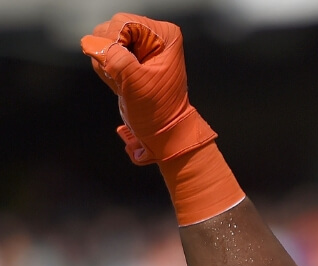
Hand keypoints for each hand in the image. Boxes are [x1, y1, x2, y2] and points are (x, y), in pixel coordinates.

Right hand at [81, 13, 214, 163]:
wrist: (163, 129)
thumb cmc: (159, 109)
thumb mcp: (136, 83)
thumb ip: (115, 59)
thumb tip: (92, 44)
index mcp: (164, 35)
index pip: (123, 22)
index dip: (113, 42)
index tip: (120, 66)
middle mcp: (154, 35)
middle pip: (111, 28)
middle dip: (109, 53)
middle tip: (122, 76)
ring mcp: (141, 45)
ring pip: (104, 40)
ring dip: (106, 63)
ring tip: (124, 82)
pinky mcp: (130, 56)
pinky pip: (104, 53)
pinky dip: (106, 68)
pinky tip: (120, 82)